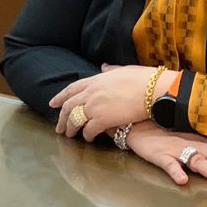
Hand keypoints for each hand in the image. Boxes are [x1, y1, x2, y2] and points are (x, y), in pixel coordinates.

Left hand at [50, 65, 176, 138]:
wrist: (153, 90)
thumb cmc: (144, 79)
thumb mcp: (123, 70)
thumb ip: (110, 70)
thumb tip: (104, 67)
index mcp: (96, 80)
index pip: (72, 88)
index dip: (61, 97)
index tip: (53, 103)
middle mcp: (91, 93)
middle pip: (69, 106)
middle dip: (62, 117)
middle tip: (59, 127)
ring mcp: (95, 107)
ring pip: (75, 120)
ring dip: (70, 128)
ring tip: (69, 135)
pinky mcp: (102, 120)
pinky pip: (89, 131)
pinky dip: (87, 136)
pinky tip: (88, 139)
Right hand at [126, 122, 206, 184]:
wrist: (137, 124)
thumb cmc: (164, 133)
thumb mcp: (187, 138)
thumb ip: (203, 148)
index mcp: (199, 140)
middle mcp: (191, 143)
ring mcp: (175, 149)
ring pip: (196, 159)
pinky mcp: (158, 154)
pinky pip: (167, 164)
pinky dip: (175, 171)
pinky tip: (182, 181)